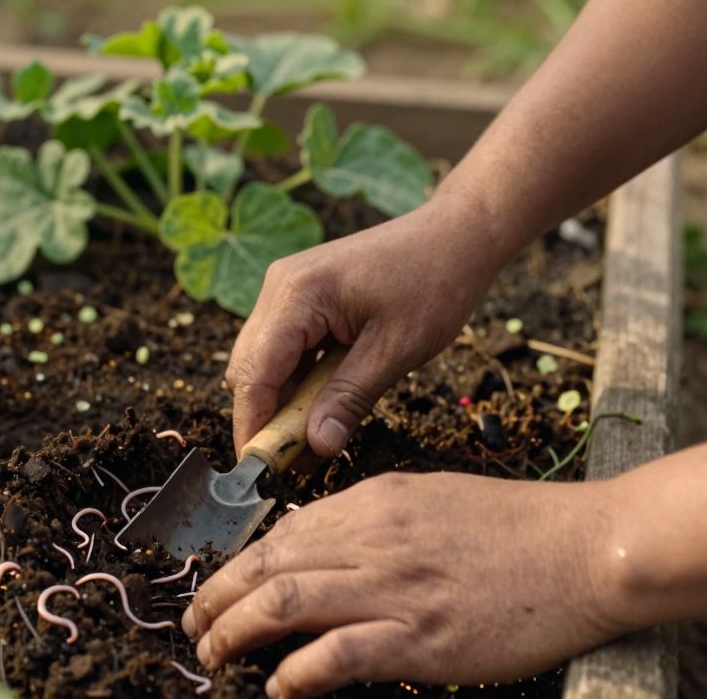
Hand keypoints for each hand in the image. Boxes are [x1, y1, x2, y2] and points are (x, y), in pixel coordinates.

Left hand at [181, 472, 633, 697]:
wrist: (585, 550)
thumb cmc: (514, 528)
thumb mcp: (429, 500)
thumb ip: (372, 522)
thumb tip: (317, 549)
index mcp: (373, 502)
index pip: (281, 535)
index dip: (236, 567)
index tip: (216, 591)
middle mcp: (373, 539)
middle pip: (268, 566)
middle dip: (216, 599)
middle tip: (194, 628)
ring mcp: (395, 588)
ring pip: (286, 603)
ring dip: (237, 633)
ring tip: (213, 656)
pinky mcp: (421, 637)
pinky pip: (337, 654)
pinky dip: (296, 673)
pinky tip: (278, 688)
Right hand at [228, 195, 508, 457]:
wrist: (457, 235)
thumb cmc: (434, 283)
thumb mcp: (395, 350)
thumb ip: (349, 398)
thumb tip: (317, 446)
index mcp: (297, 294)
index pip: (255, 373)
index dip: (253, 425)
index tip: (259, 471)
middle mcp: (280, 286)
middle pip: (249, 367)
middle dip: (264, 417)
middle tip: (292, 463)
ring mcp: (288, 287)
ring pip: (263, 360)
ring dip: (282, 400)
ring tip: (312, 439)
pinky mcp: (302, 294)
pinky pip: (284, 346)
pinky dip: (297, 379)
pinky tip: (322, 405)